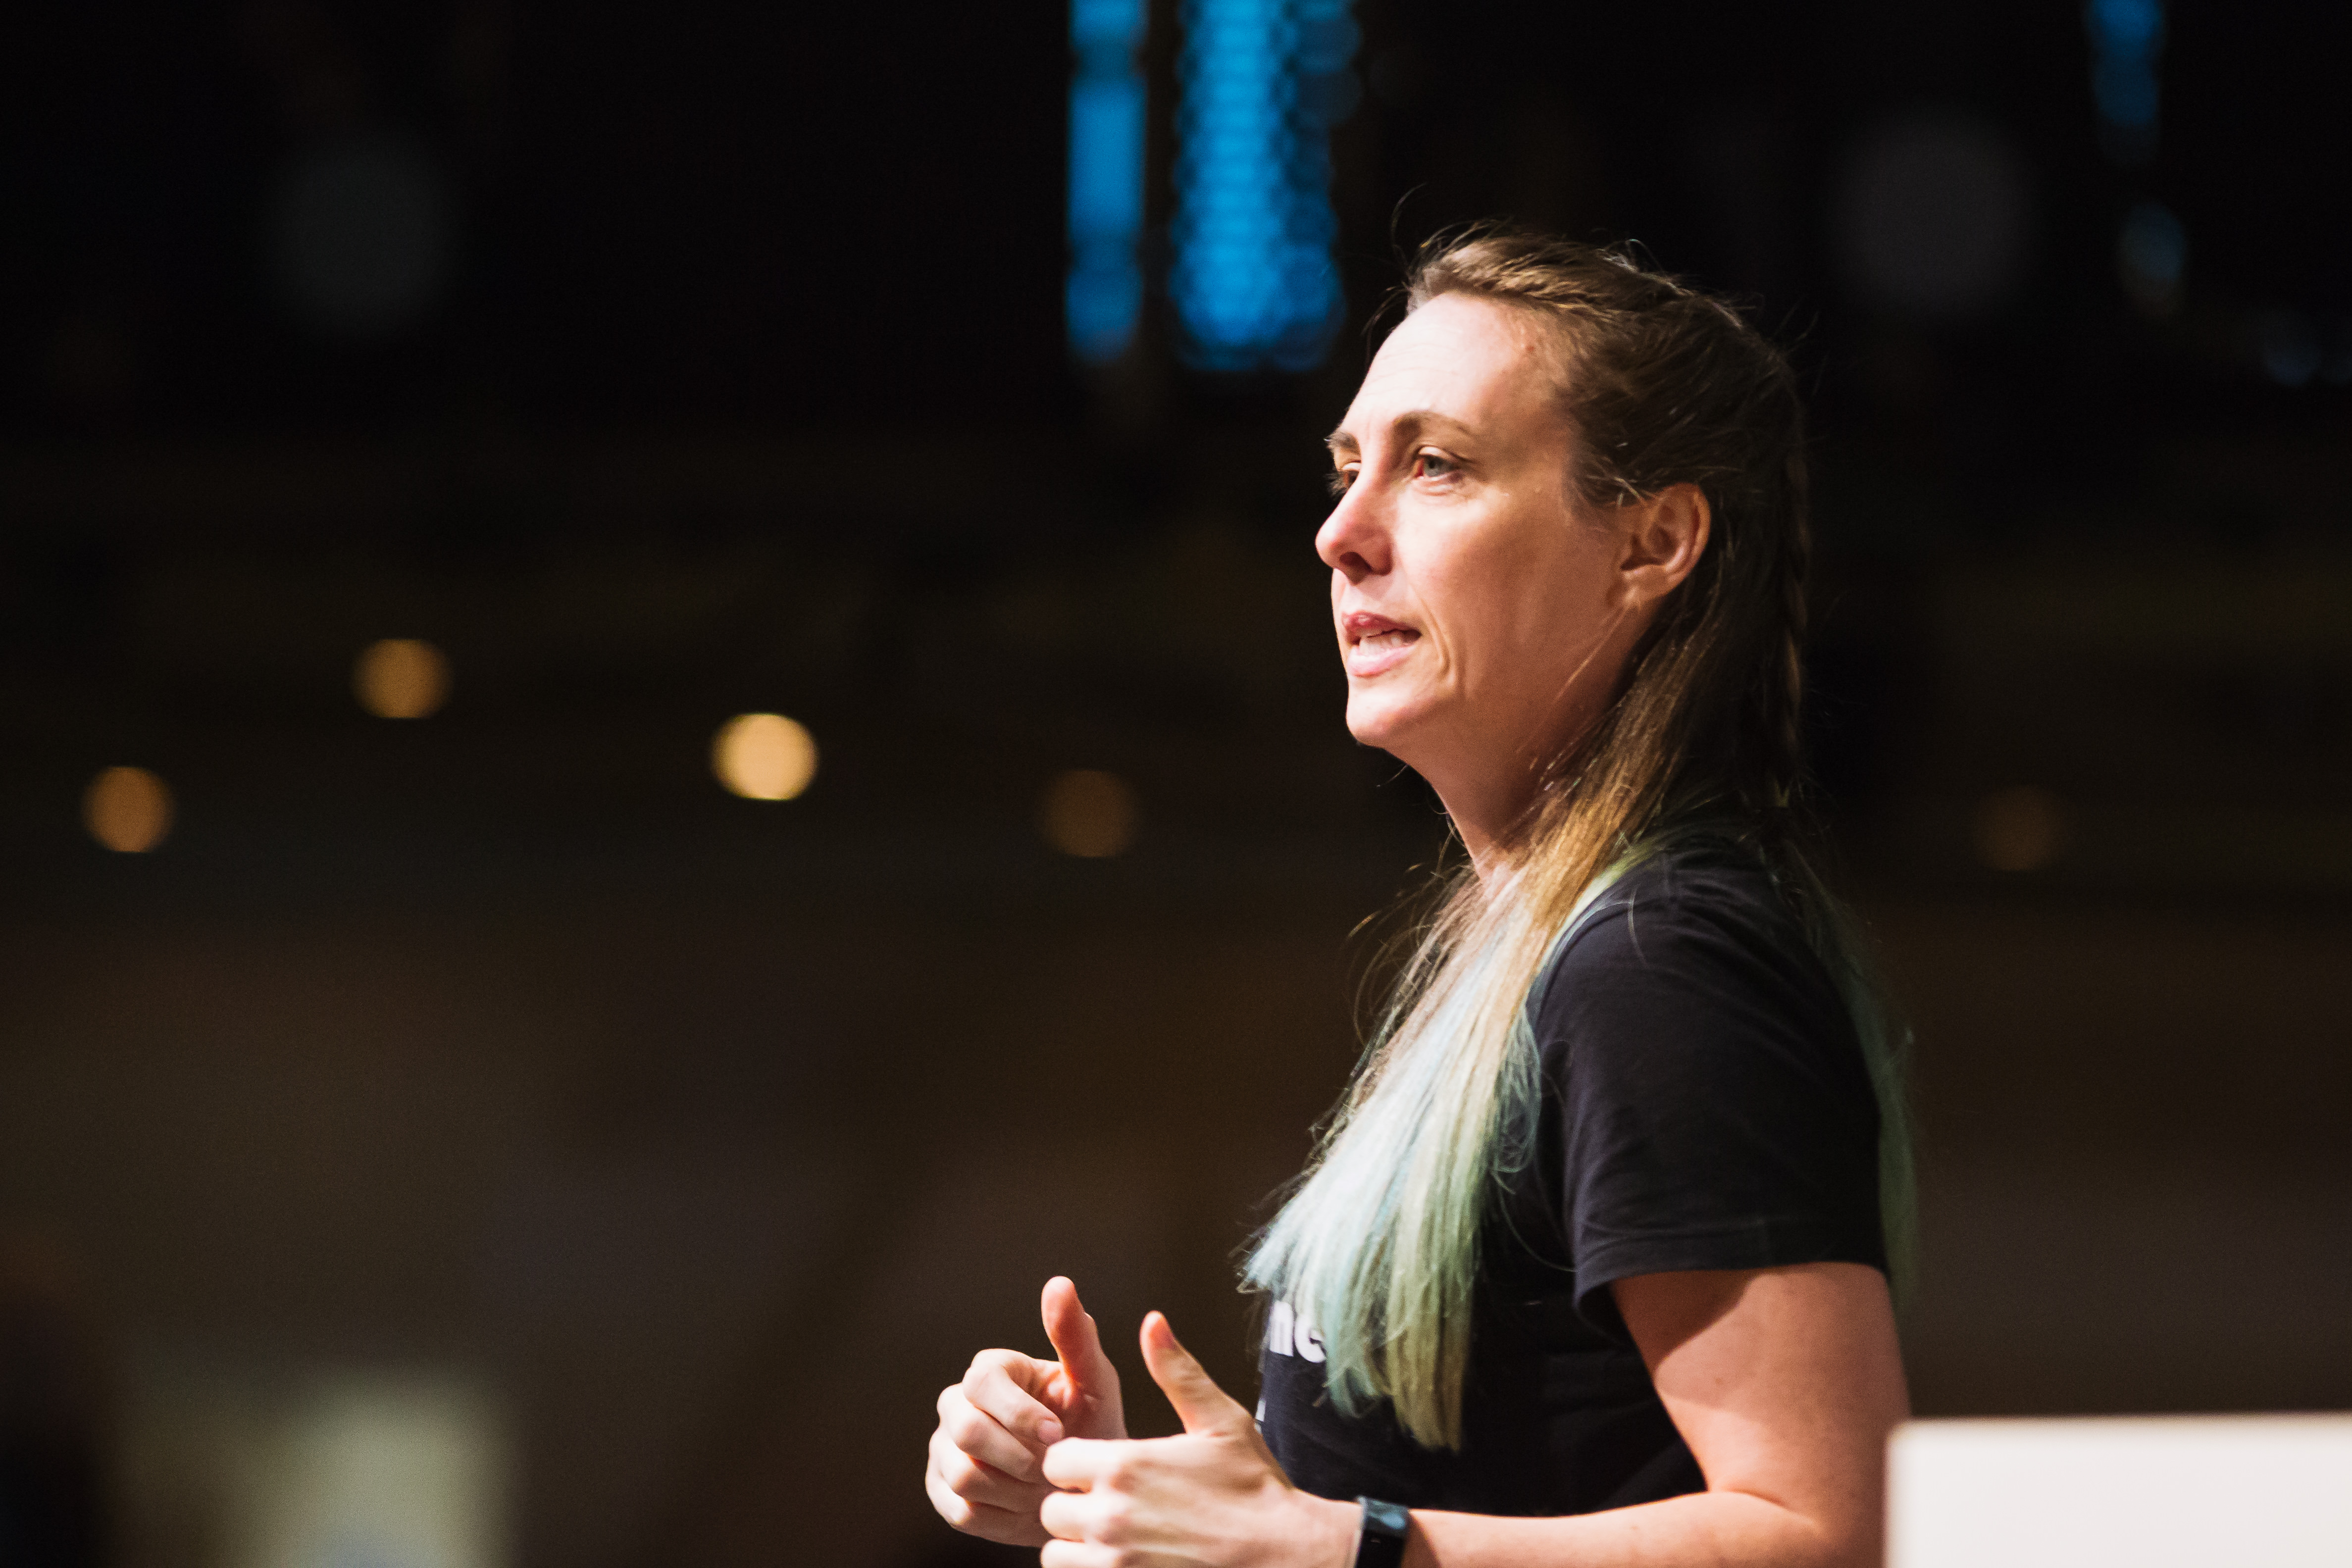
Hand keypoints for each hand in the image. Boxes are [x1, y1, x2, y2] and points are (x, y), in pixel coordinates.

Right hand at [928, 1276, 1127, 1545]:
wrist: (1084, 1487)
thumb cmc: (1091, 1425)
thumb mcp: (1094, 1382)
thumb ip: (1074, 1336)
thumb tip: (1060, 1282)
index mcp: (991, 1372)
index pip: (982, 1383)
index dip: (1018, 1413)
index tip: (1057, 1433)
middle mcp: (958, 1405)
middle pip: (966, 1432)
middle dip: (1017, 1457)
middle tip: (1052, 1468)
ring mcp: (944, 1450)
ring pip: (963, 1476)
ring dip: (1014, 1489)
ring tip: (1044, 1486)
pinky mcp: (942, 1492)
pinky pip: (962, 1510)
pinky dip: (1003, 1516)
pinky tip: (1026, 1506)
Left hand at [1038, 1310, 1355, 1567]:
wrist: (1283, 1555)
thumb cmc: (1254, 1489)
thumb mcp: (1219, 1421)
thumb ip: (1176, 1371)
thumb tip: (1152, 1323)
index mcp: (1124, 1466)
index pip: (1055, 1461)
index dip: (1075, 1464)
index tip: (1101, 1470)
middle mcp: (1110, 1517)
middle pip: (1052, 1510)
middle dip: (1074, 1507)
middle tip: (1111, 1507)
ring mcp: (1116, 1563)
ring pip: (1057, 1555)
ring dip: (1078, 1548)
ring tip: (1115, 1540)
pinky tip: (1126, 1562)